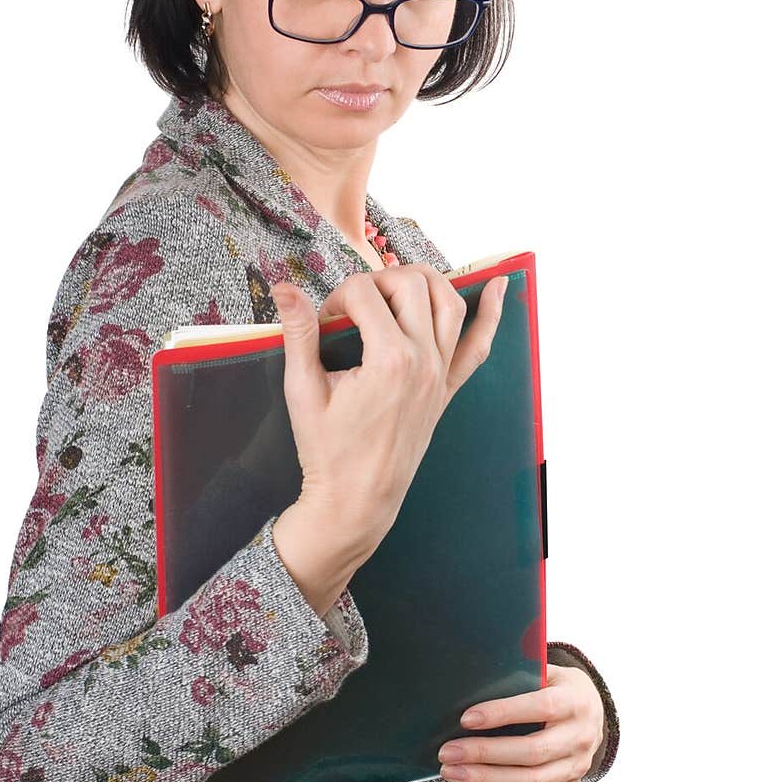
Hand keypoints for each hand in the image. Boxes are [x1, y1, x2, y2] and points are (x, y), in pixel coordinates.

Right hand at [269, 264, 507, 561]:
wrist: (357, 500)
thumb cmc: (328, 451)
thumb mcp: (303, 391)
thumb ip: (298, 334)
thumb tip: (283, 288)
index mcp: (388, 360)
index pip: (364, 294)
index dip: (336, 299)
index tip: (321, 323)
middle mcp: (423, 361)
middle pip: (410, 285)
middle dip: (376, 281)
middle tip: (351, 307)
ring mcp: (441, 374)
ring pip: (449, 302)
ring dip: (424, 281)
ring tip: (395, 285)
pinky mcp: (448, 389)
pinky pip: (478, 346)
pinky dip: (492, 314)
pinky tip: (499, 286)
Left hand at [436, 664, 604, 781]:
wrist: (593, 710)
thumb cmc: (557, 687)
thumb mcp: (547, 671)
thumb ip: (520, 673)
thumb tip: (475, 679)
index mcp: (574, 701)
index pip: (541, 708)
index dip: (502, 713)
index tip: (466, 719)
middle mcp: (580, 737)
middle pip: (532, 752)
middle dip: (485, 753)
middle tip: (448, 752)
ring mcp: (576, 767)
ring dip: (487, 781)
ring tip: (452, 773)